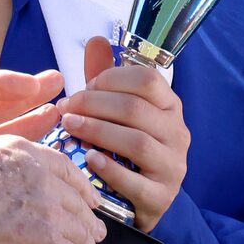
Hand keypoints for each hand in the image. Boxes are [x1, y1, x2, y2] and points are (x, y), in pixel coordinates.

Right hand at [0, 135, 109, 243]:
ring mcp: (49, 211)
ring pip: (82, 235)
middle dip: (88, 223)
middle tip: (94, 237)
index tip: (89, 201)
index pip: (65, 170)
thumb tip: (1, 183)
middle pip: (78, 204)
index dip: (81, 189)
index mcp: (23, 153)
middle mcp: (43, 178)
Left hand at [54, 36, 190, 227]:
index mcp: (169, 106)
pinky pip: (135, 181)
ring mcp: (173, 166)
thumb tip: (96, 40)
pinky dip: (109, 168)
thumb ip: (106, 79)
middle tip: (65, 109)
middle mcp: (177, 133)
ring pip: (136, 142)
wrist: (139, 203)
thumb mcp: (116, 112)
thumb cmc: (124, 150)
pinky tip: (88, 159)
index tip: (83, 87)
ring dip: (96, 131)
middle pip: (135, 109)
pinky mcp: (161, 197)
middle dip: (93, 105)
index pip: (147, 80)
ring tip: (69, 128)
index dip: (111, 79)